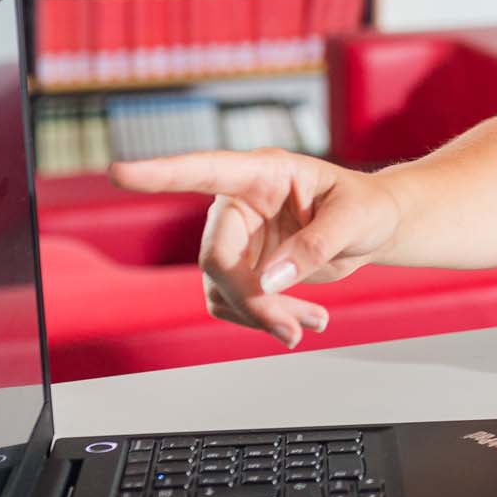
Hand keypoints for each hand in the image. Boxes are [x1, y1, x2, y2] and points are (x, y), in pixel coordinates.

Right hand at [110, 149, 401, 348]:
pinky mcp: (242, 268)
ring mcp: (237, 237)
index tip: (120, 173)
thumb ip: (314, 245)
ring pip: (222, 289)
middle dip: (250, 298)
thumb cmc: (368, 207)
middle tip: (288, 326)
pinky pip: (234, 304)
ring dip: (262, 315)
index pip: (205, 169)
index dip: (161, 173)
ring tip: (311, 322)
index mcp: (264, 172)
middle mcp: (240, 203)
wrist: (376, 227)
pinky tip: (305, 320)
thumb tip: (268, 281)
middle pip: (217, 257)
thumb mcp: (355, 219)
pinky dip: (265, 319)